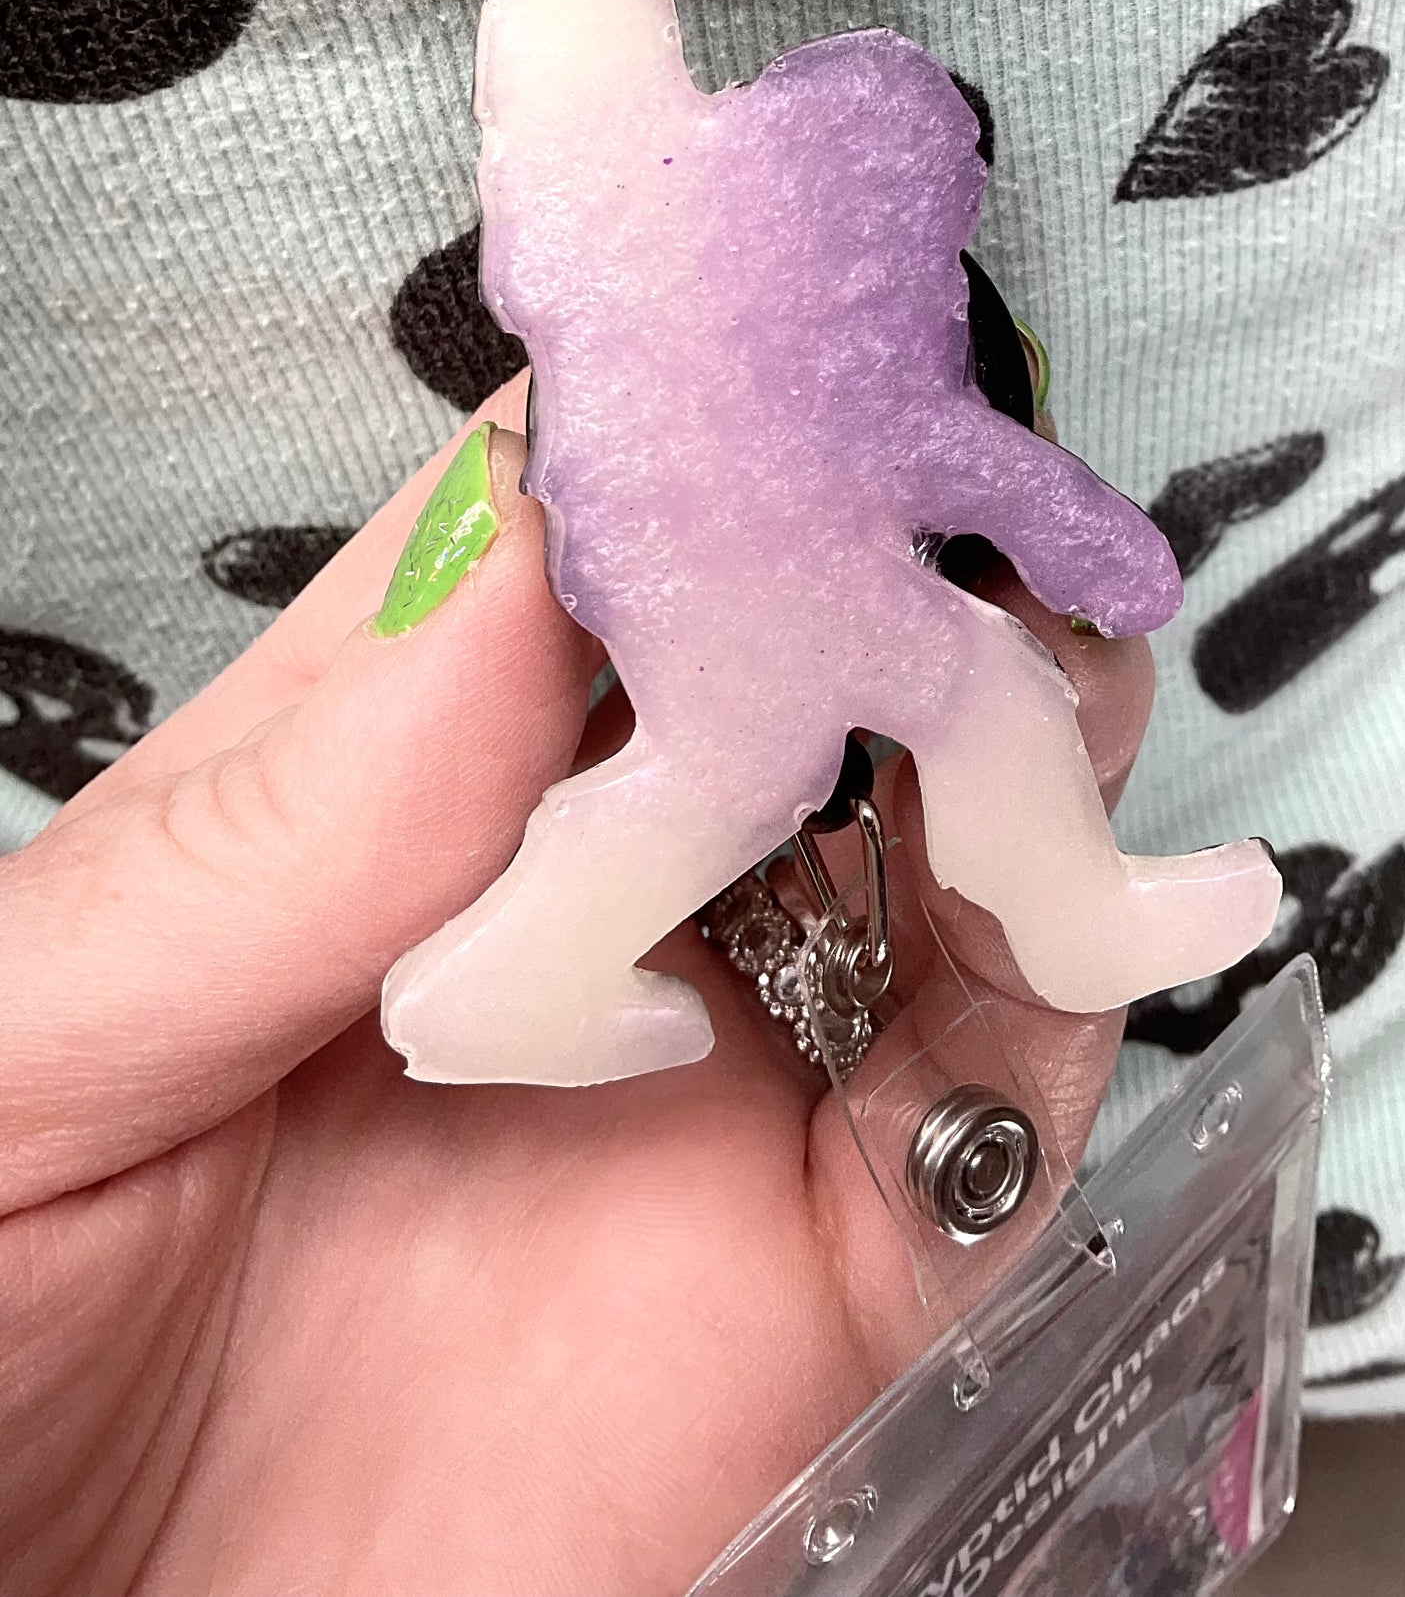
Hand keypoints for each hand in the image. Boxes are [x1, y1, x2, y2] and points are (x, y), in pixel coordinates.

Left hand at [0, 383, 1151, 1595]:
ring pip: (926, 858)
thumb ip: (260, 830)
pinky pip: (997, 1116)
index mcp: (359, 825)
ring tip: (1029, 660)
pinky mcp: (830, 1292)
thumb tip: (503, 556)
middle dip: (871, 560)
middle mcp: (563, 926)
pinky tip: (1053, 912)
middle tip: (939, 482)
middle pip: (770, 682)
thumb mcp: (34, 1064)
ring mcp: (712, 1096)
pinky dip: (1065, 990)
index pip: (539, 563)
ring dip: (1004, 736)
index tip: (754, 350)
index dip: (656, 440)